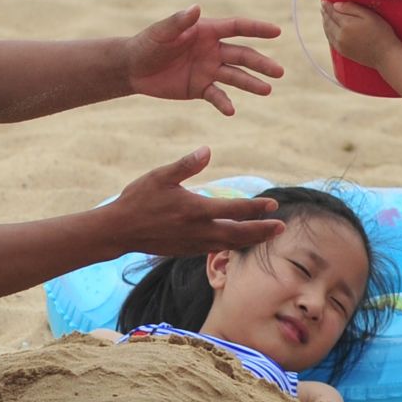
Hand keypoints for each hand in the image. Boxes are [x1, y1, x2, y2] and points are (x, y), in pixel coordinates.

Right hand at [103, 146, 282, 255]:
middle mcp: (199, 230)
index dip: (256, 208)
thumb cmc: (138, 199)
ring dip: (250, 240)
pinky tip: (237, 240)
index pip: (235, 210)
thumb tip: (208, 150)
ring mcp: (193, 244)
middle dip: (262, 231)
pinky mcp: (186, 251)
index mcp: (196, 210)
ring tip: (267, 234)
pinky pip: (215, 249)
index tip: (273, 203)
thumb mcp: (160, 176)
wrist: (119, 231)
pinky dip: (231, 245)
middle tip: (282, 227)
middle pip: (239, 234)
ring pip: (229, 244)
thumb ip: (186, 164)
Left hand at [124, 6, 282, 115]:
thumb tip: (196, 8)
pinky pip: (217, 96)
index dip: (257, 29)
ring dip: (251, 83)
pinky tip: (231, 111)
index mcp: (207, 31)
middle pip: (243, 56)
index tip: (277, 32)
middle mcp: (213, 50)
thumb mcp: (162, 32)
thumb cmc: (147, 43)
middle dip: (261, 63)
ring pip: (235, 76)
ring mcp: (209, 70)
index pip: (237, 28)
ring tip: (267, 90)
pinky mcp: (200, 88)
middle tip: (279, 72)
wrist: (134, 68)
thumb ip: (179, 22)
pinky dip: (224, 103)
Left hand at [321, 1, 401, 68]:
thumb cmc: (381, 33)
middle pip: (328, 22)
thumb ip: (352, 8)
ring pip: (328, 32)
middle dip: (325, 14)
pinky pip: (331, 40)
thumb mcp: (370, 16)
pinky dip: (328, 33)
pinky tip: (329, 30)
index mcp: (346, 24)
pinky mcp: (343, 52)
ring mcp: (340, 45)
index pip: (333, 13)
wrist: (385, 56)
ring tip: (325, 17)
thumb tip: (336, 5)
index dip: (328, 6)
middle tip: (323, 7)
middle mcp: (340, 35)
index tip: (324, 1)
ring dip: (325, 23)